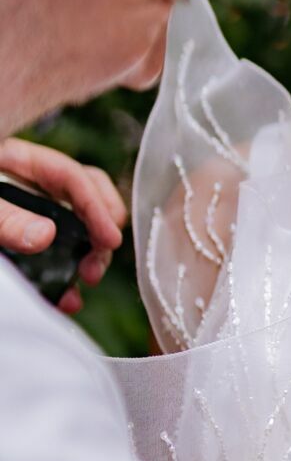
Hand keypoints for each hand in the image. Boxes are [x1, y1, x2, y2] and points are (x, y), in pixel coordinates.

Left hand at [0, 137, 125, 312]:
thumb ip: (6, 218)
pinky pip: (56, 253)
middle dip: (101, 230)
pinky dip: (65, 277)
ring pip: (77, 226)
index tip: (110, 239)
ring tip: (85, 281)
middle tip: (96, 265)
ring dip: (89, 255)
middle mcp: (31, 183)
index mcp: (19, 162)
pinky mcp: (26, 238)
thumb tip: (45, 236)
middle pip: (87, 195)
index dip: (97, 205)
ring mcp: (31, 211)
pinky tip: (64, 299)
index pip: (72, 175)